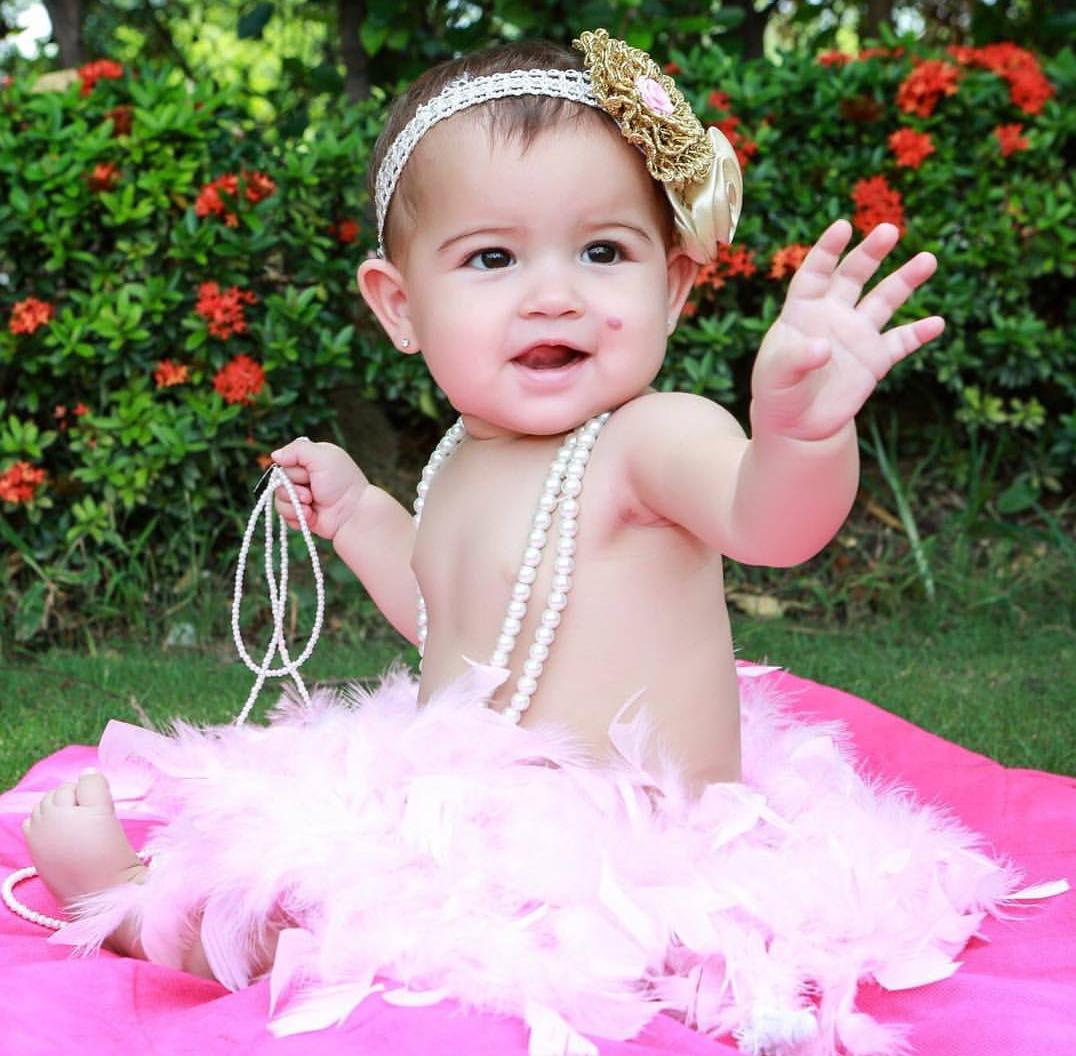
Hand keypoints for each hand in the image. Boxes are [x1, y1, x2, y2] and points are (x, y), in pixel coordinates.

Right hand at [270, 437, 369, 540]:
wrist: (353, 513)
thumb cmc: (341, 482)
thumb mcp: (322, 456)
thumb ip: (297, 450)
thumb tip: (274, 455)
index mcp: (310, 459)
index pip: (284, 461)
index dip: (291, 469)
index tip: (307, 473)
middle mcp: (305, 477)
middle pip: (279, 481)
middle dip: (292, 489)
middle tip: (311, 494)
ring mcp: (302, 497)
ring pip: (279, 499)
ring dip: (294, 504)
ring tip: (310, 506)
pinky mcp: (301, 514)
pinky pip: (284, 516)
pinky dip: (296, 517)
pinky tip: (311, 516)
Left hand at [751, 220, 944, 441]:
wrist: (797, 425)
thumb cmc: (777, 393)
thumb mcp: (776, 376)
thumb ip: (795, 358)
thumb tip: (824, 348)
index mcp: (802, 311)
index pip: (814, 274)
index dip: (827, 251)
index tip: (842, 227)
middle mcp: (833, 315)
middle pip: (853, 276)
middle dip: (870, 254)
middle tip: (888, 231)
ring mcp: (857, 335)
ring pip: (884, 300)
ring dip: (905, 280)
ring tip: (928, 259)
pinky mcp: (876, 359)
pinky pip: (901, 342)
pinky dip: (919, 333)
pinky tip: (937, 323)